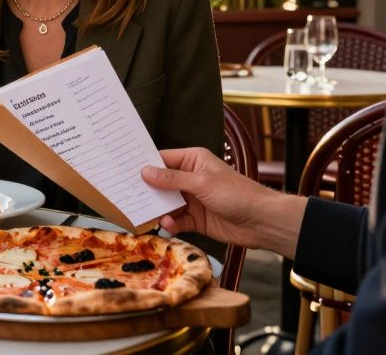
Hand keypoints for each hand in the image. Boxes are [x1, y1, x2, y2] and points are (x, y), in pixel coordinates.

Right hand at [142, 147, 306, 258]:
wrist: (261, 222)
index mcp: (193, 161)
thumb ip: (172, 179)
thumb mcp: (201, 182)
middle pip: (161, 182)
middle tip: (127, 195)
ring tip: (145, 213)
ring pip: (166, 203)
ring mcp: (193, 199)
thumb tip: (145, 172)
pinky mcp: (196, 219)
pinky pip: (177, 220)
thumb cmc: (237, 194)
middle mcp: (191, 178)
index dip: (144, 165)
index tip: (124, 170)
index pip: (163, 159)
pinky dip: (171, 223)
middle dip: (147, 190)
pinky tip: (168, 225)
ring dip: (158, 209)